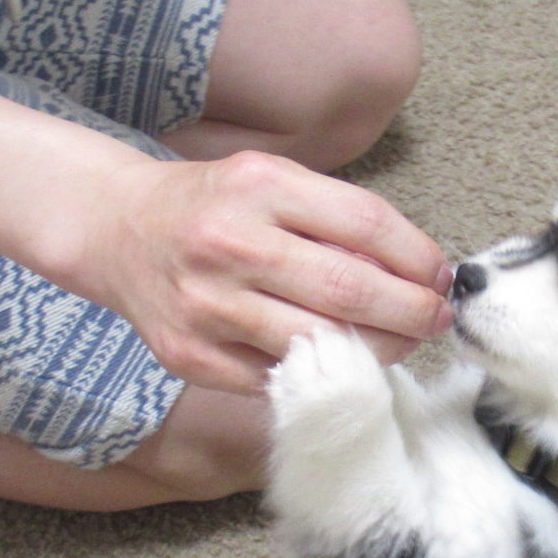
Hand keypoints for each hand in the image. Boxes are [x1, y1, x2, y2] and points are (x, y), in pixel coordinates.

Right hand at [72, 150, 450, 392]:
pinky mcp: (189, 356)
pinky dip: (318, 373)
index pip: (366, 225)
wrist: (117, 230)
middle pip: (350, 291)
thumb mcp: (271, 180)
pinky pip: (276, 377)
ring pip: (319, 343)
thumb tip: (418, 270)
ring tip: (399, 342)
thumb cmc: (211, 205)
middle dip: (412, 312)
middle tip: (436, 319)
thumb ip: (336, 216)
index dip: (418, 258)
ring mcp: (207, 305)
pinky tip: (339, 360)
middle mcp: (231, 243)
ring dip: (377, 351)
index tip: (440, 277)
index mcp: (260, 186)